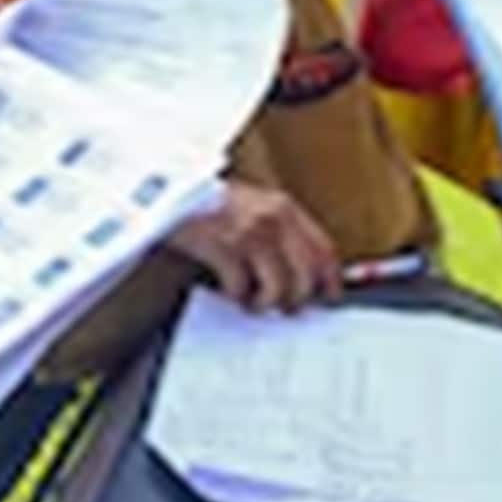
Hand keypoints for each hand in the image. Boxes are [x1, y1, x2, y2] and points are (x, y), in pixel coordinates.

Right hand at [170, 180, 341, 311]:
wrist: (171, 192)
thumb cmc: (214, 204)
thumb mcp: (256, 206)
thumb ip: (283, 232)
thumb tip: (308, 272)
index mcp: (285, 207)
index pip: (324, 250)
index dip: (330, 280)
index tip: (327, 298)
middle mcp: (273, 218)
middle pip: (305, 276)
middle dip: (297, 300)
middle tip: (283, 308)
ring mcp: (249, 232)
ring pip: (277, 288)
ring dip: (264, 303)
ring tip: (251, 300)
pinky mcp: (223, 246)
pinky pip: (241, 288)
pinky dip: (235, 296)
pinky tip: (227, 290)